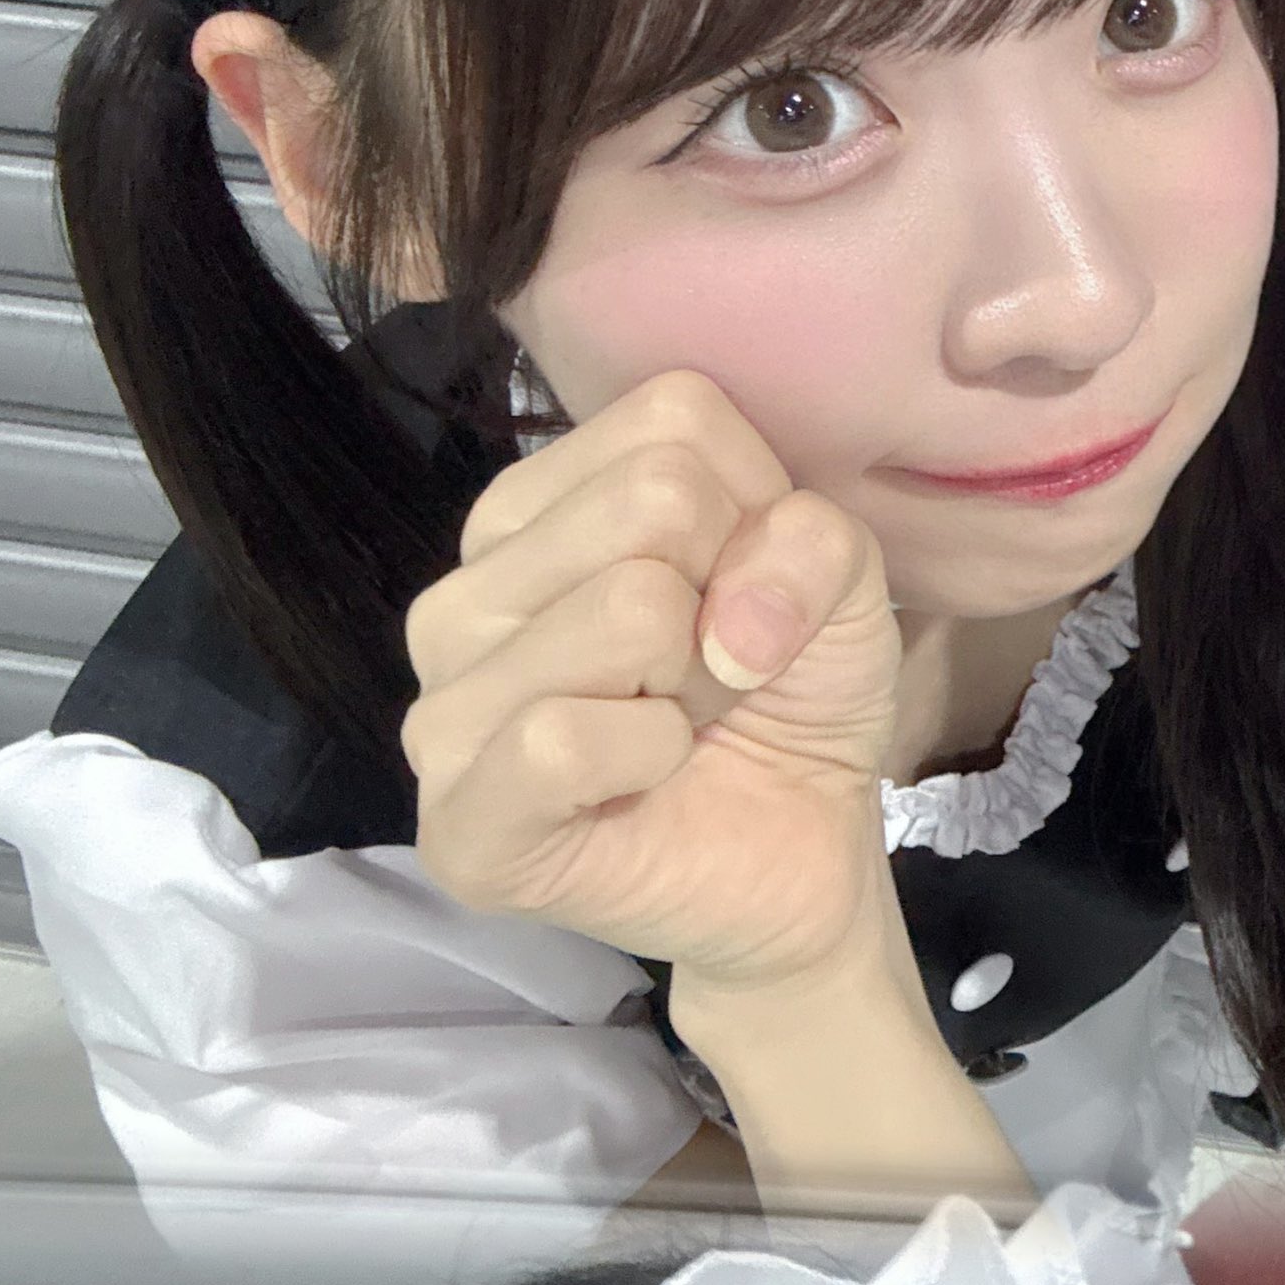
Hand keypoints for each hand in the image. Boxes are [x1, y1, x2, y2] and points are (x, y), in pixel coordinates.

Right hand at [405, 374, 899, 989]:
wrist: (800, 863)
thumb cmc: (791, 709)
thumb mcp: (841, 588)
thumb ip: (811, 540)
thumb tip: (728, 619)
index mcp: (532, 514)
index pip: (673, 421)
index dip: (756, 516)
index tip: (745, 602)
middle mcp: (463, 596)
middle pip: (653, 502)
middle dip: (729, 604)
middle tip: (713, 682)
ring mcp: (443, 709)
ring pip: (622, 608)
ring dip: (695, 686)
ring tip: (677, 732)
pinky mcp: (460, 825)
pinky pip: (560, 737)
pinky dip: (648, 757)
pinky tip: (647, 781)